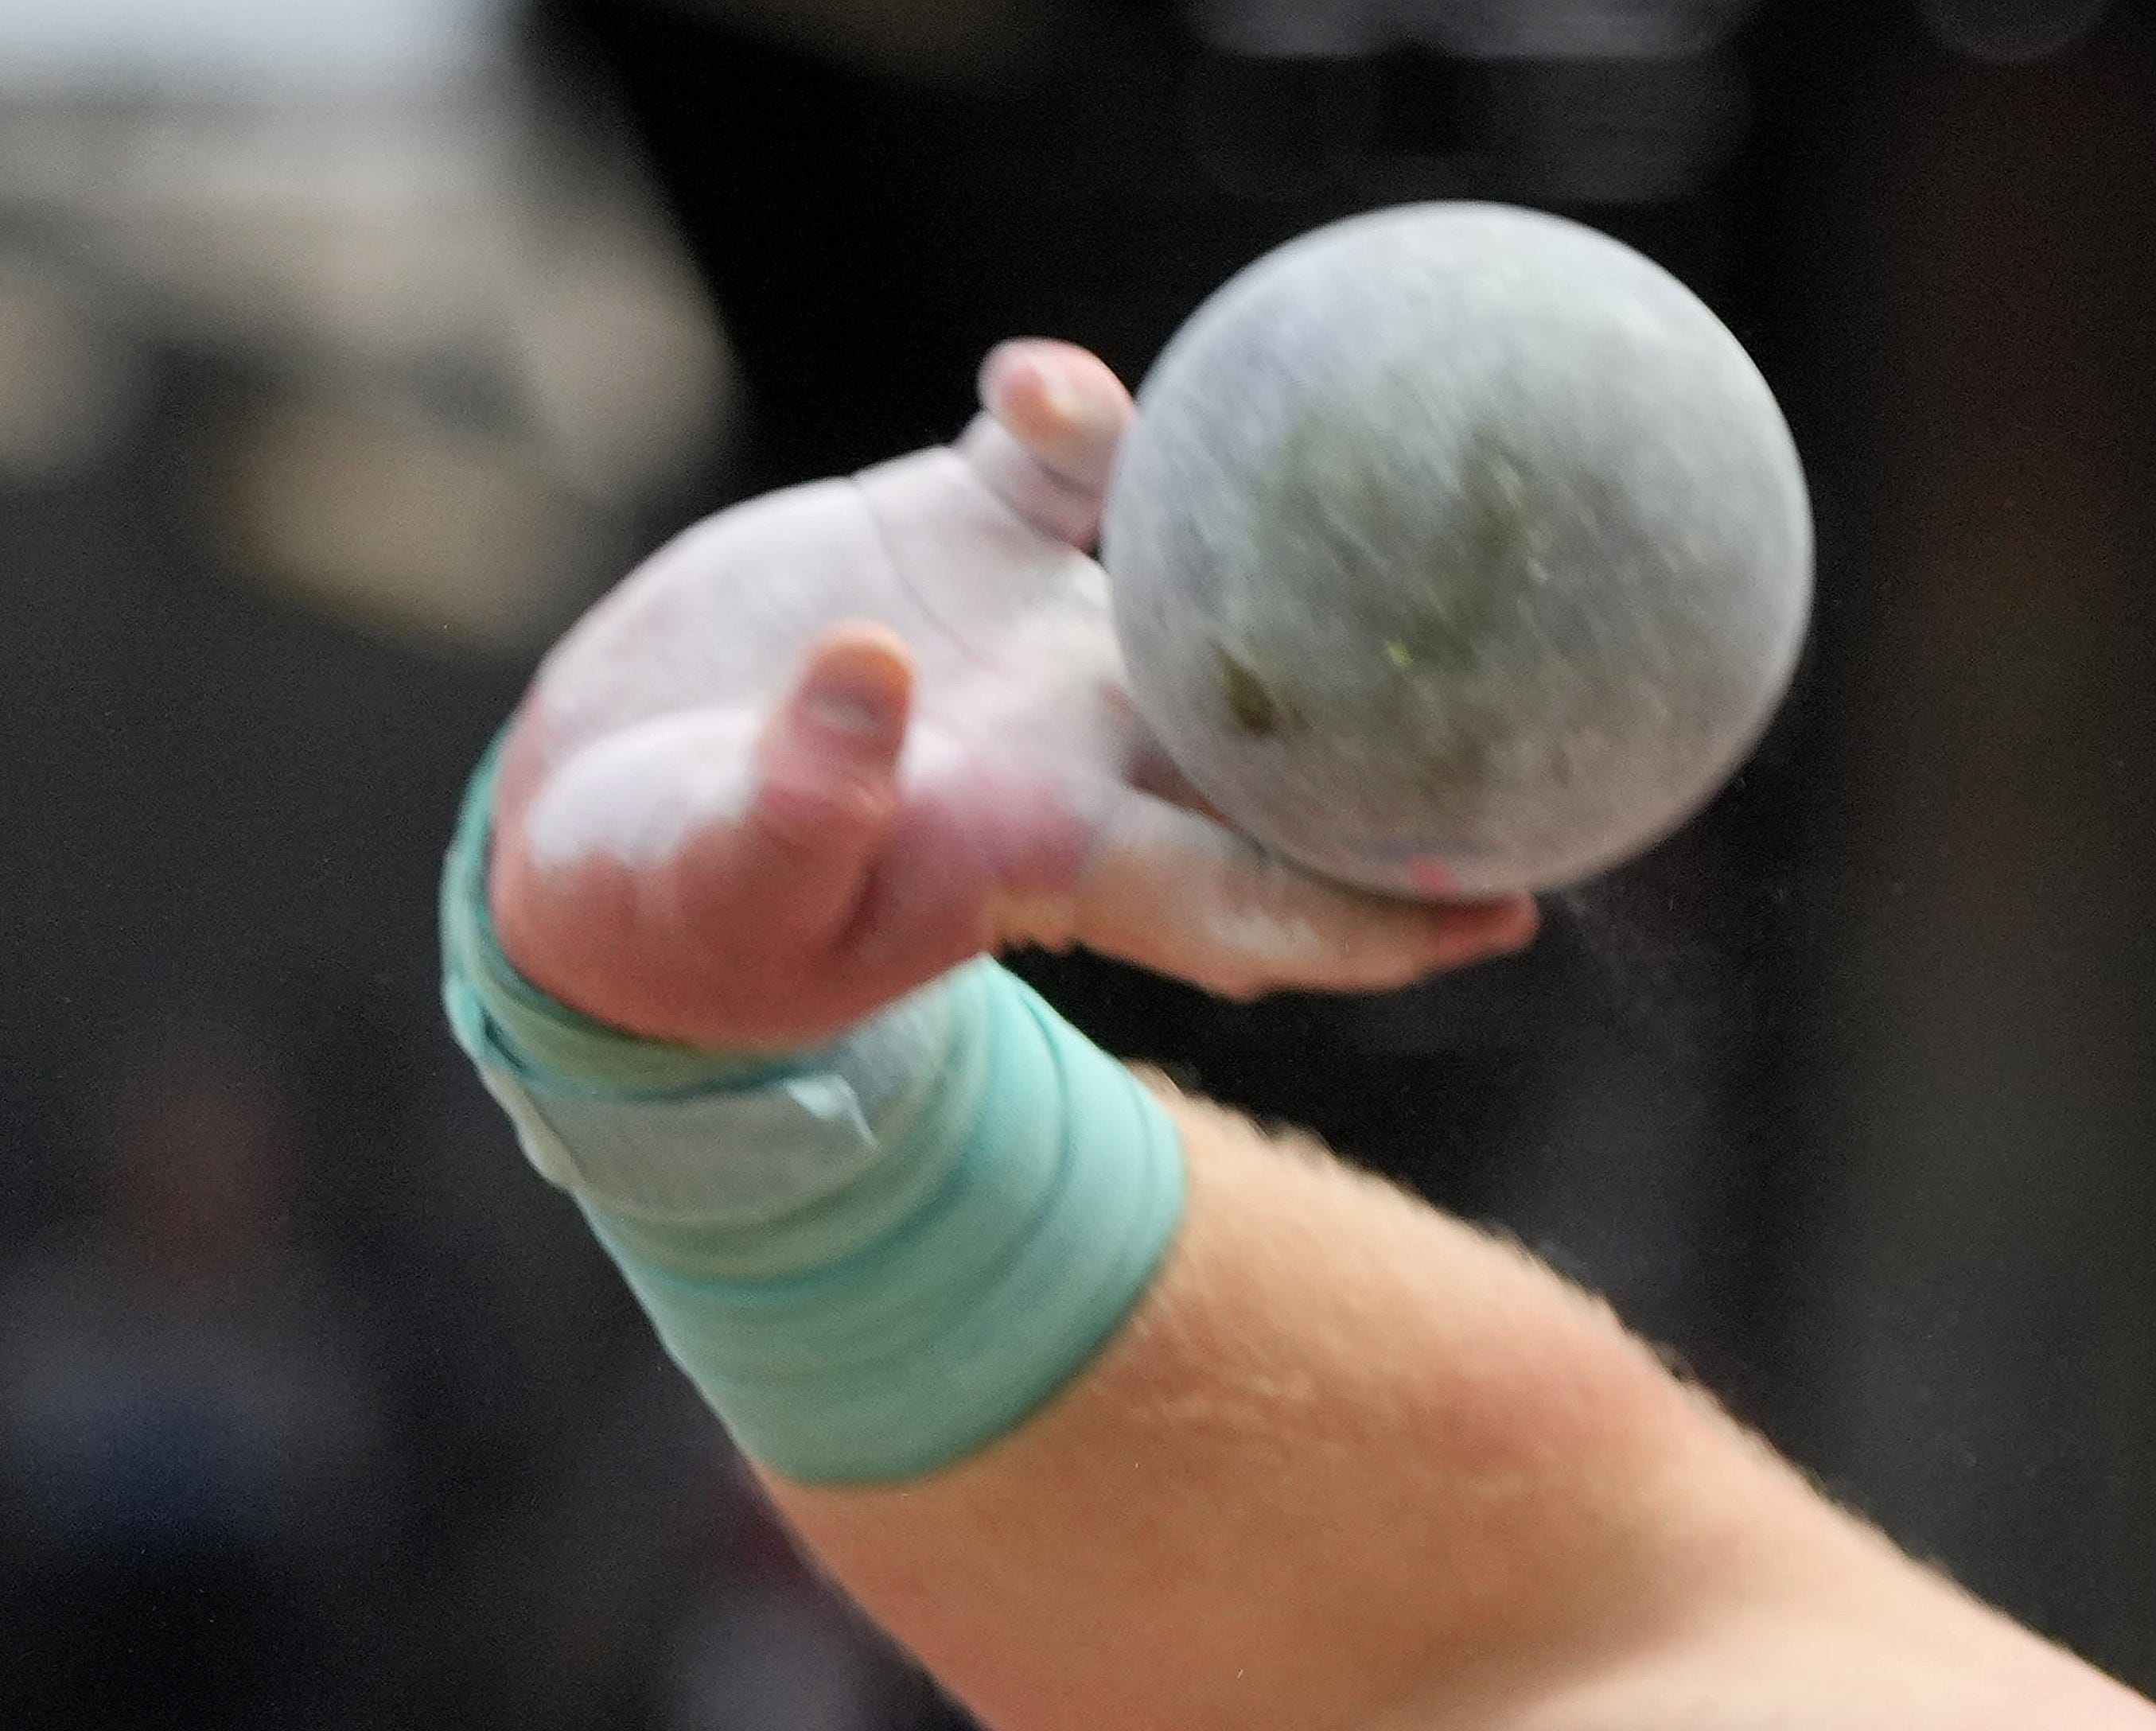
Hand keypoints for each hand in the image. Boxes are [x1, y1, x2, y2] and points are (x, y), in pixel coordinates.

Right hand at [488, 341, 1533, 1047]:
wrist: (599, 819)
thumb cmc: (677, 908)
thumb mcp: (724, 888)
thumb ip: (803, 805)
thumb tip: (877, 675)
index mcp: (1055, 858)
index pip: (1254, 894)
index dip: (1383, 912)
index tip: (1509, 908)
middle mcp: (1086, 749)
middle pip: (1289, 735)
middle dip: (1412, 718)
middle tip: (1548, 659)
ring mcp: (1036, 635)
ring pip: (1206, 568)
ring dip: (1258, 515)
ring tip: (1285, 450)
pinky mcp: (958, 534)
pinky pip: (1065, 458)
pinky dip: (1074, 412)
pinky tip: (1044, 385)